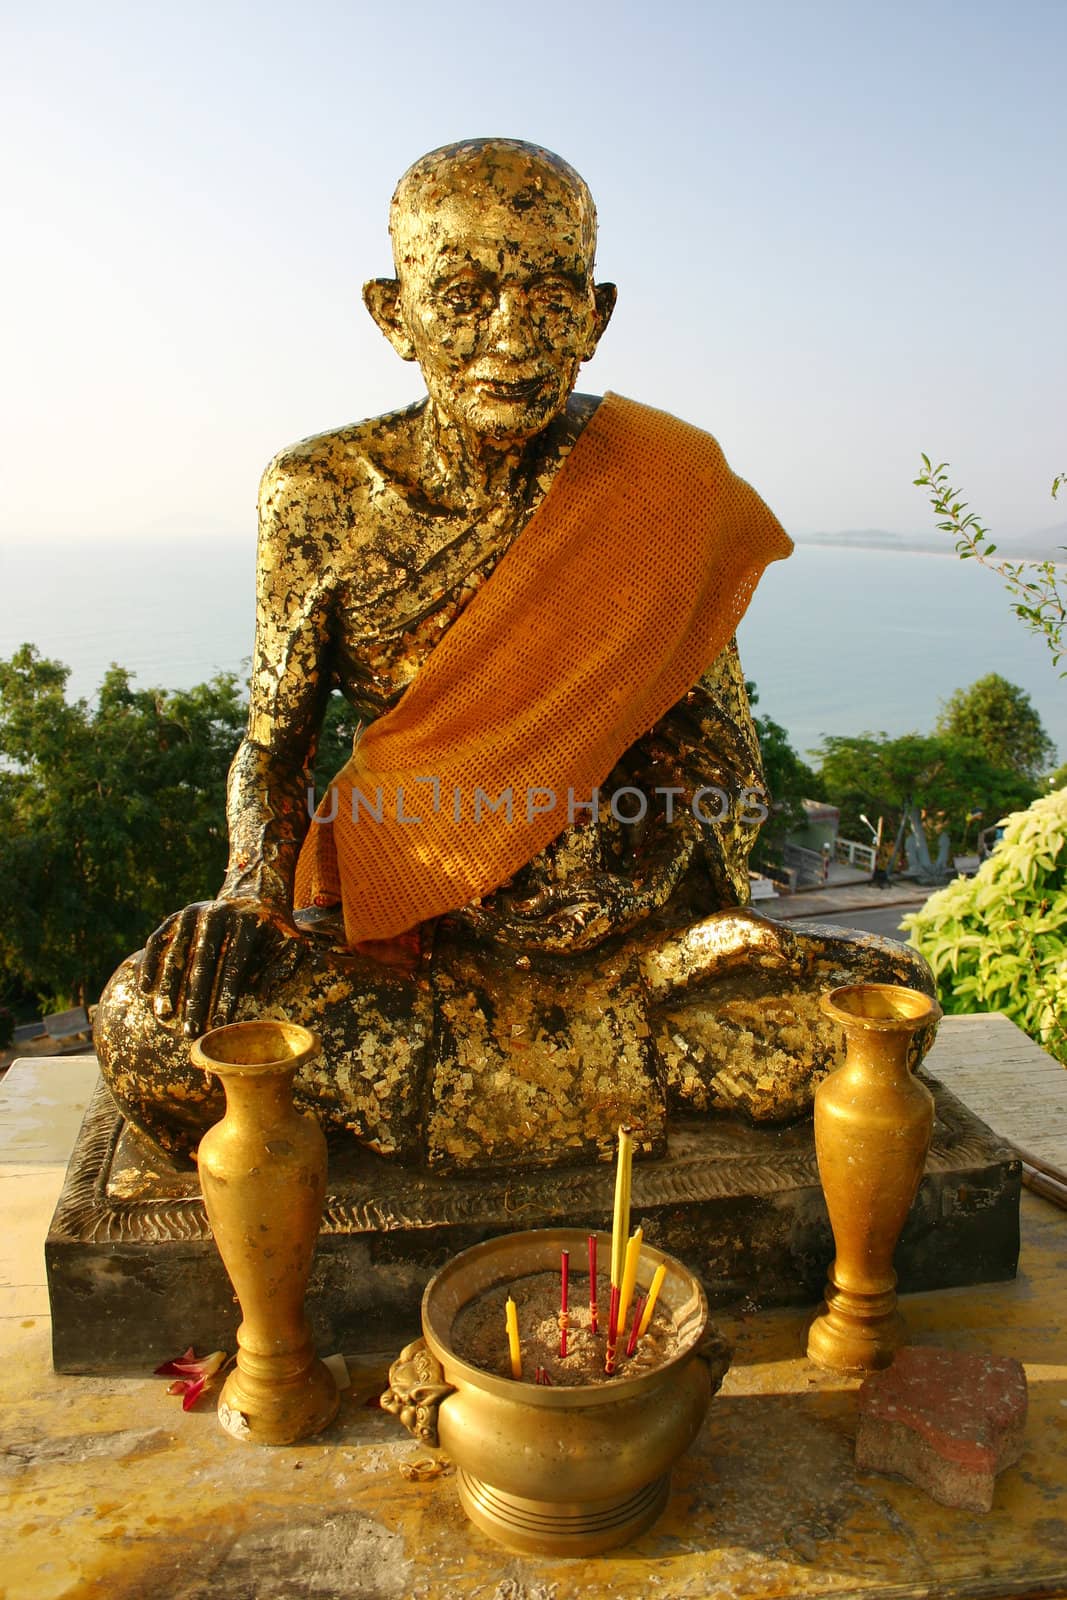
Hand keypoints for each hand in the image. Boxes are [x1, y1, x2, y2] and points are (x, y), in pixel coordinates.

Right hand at [140, 897, 302, 1038]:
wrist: (251, 891)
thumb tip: (263, 993)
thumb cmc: (273, 927)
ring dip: (169, 987)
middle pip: (203, 963)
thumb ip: (286, 965)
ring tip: (164, 1016)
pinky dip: (150, 964)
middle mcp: (216, 916)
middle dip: (196, 1000)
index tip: (220, 1023)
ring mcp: (192, 914)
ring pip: (177, 953)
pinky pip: (157, 942)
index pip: (234, 964)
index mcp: (245, 923)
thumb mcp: (291, 940)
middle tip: (190, 1031)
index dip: (227, 994)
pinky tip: (145, 990)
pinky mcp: (174, 917)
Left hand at [456, 871, 654, 954]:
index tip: (467, 909)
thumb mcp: (578, 889)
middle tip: (459, 908)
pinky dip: (510, 927)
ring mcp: (560, 944)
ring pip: (517, 938)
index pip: (514, 932)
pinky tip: (493, 919)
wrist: (639, 903)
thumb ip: (547, 902)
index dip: (488, 922)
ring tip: (469, 911)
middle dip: (484, 923)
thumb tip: (515, 910)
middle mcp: (558, 946)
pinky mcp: (561, 937)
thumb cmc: (612, 893)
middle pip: (511, 937)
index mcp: (562, 936)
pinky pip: (530, 935)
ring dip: (494, 925)